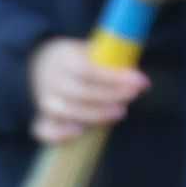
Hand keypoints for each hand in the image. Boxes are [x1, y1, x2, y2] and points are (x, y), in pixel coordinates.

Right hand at [28, 37, 145, 145]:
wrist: (45, 64)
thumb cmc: (83, 60)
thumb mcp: (96, 52)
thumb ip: (114, 63)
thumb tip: (141, 82)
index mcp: (65, 59)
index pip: (87, 69)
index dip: (114, 77)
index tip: (141, 81)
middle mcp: (52, 80)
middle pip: (78, 92)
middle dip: (108, 96)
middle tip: (133, 96)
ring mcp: (46, 100)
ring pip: (63, 110)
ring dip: (93, 114)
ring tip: (121, 112)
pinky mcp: (44, 118)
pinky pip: (44, 129)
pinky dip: (57, 134)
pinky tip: (79, 133)